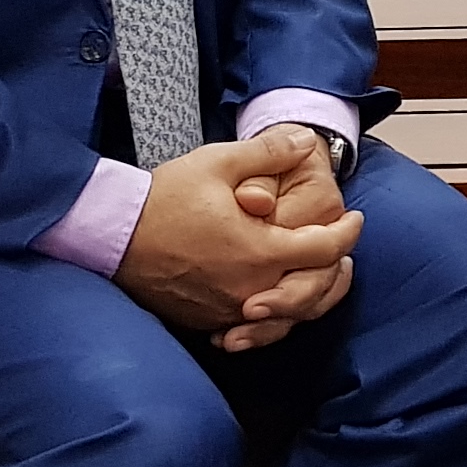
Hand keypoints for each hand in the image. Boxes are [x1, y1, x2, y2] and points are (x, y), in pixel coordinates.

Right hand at [116, 128, 363, 348]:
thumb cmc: (163, 199)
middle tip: (342, 249)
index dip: (347, 233)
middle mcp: (250, 289)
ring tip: (317, 274)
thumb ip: (268, 152)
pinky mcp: (207, 320)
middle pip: (314, 292)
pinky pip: (252, 327)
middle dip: (336, 270)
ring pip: (287, 316)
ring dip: (309, 294)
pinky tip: (275, 295)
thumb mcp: (217, 164)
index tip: (354, 219)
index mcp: (260, 251)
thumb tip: (305, 140)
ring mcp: (228, 310)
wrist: (112, 235)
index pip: (325, 250)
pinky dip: (273, 313)